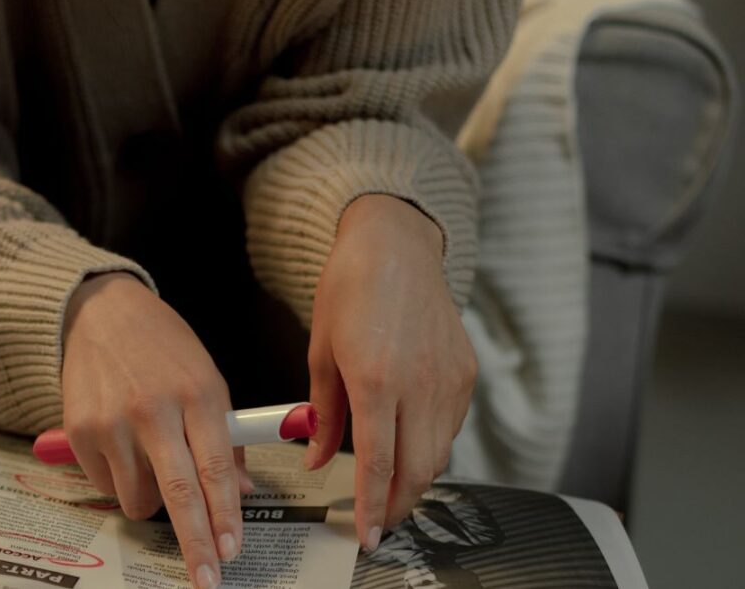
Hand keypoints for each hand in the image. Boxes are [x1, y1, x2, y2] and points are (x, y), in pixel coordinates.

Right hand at [61, 272, 253, 588]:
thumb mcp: (207, 378)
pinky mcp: (80, 431)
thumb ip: (224, 436)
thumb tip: (238, 493)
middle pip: (179, 494)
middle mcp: (154, 408)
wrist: (103, 312)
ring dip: (152, 500)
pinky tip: (123, 446)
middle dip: (196, 544)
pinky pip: (107, 486)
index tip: (232, 550)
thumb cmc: (165, 348)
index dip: (226, 515)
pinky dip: (120, 481)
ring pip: (139, 499)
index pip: (216, 468)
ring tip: (153, 464)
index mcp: (197, 392)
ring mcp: (113, 421)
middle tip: (207, 579)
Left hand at [303, 194, 476, 550]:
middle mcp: (419, 384)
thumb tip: (315, 455)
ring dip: (415, 479)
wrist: (395, 245)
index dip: (371, 507)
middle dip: (397, 505)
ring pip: (438, 454)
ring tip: (390, 487)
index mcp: (376, 380)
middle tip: (377, 521)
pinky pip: (450, 427)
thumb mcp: (320, 350)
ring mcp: (448, 379)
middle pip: (416, 471)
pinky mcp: (466, 373)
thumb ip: (321, 411)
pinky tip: (410, 444)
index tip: (365, 535)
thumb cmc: (350, 287)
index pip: (377, 464)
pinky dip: (431, 447)